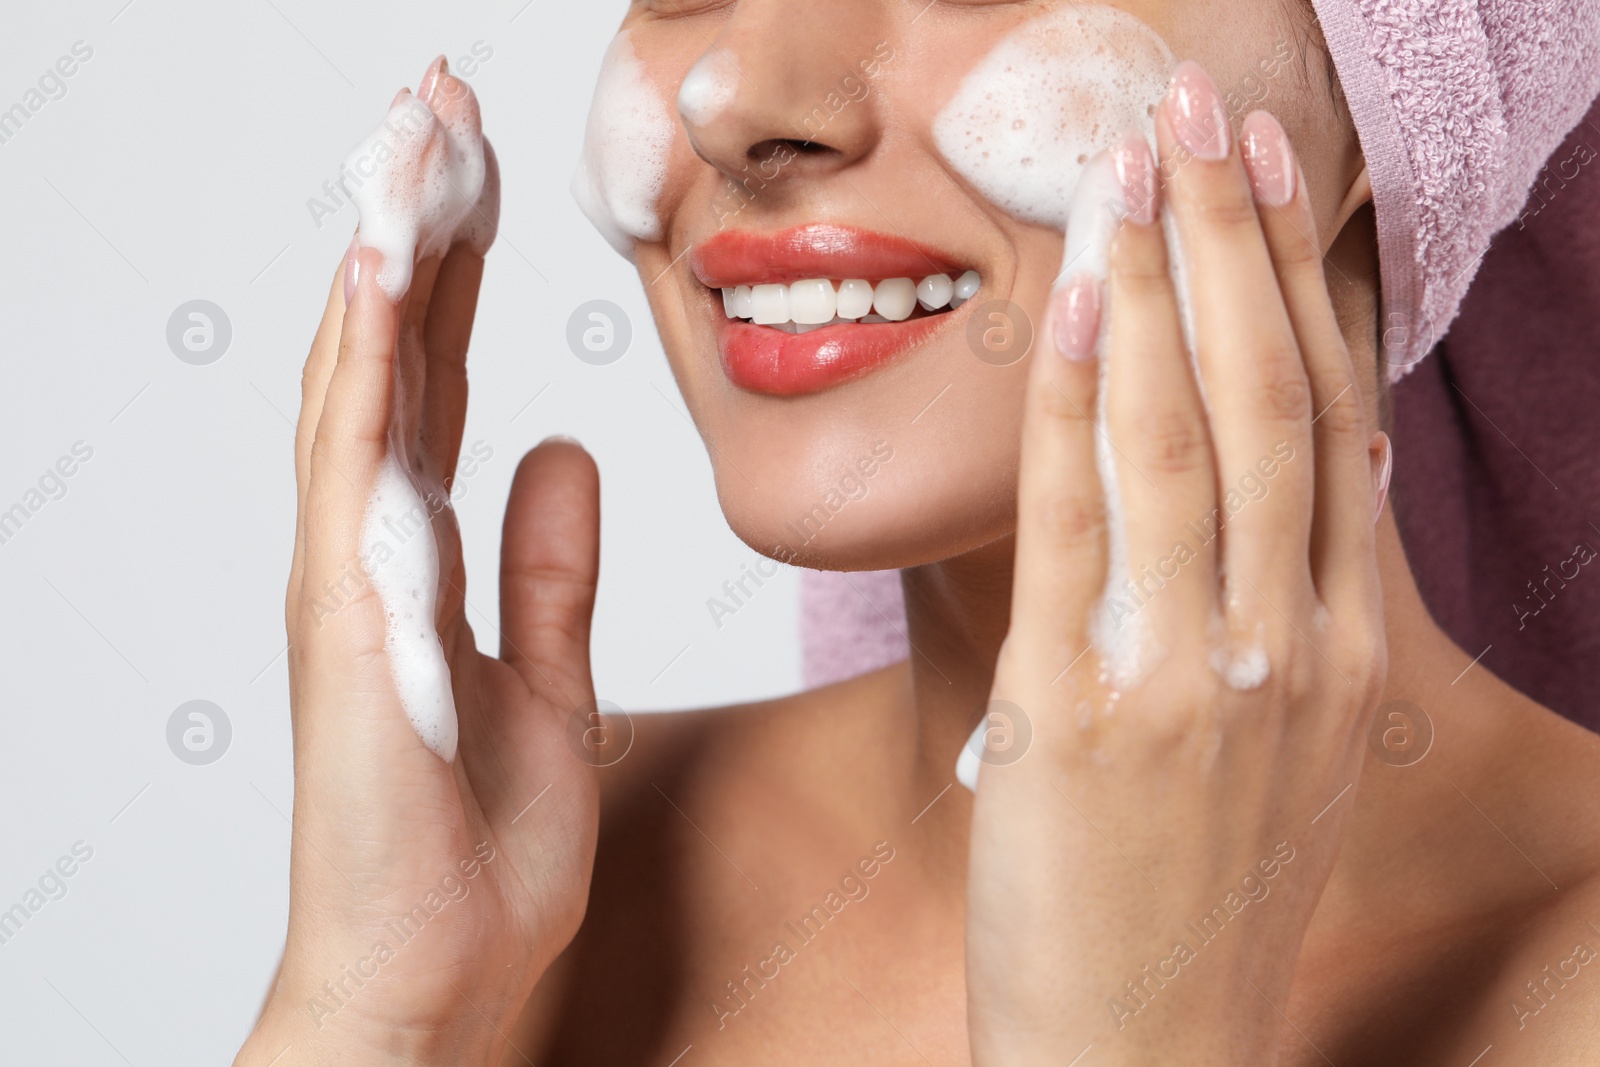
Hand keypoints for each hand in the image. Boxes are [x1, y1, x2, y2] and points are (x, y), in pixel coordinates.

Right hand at [236, 68, 600, 1066]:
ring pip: (360, 379)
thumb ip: (549, 568)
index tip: (486, 179)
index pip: (443, 385)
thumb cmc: (474, 853)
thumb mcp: (551, 683)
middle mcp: (370, 549)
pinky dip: (361, 357)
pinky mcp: (345, 618)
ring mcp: (348, 577)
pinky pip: (348, 461)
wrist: (433, 979)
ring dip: (386, 254)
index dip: (463, 278)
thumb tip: (566, 452)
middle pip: (392, 356)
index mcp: (423, 559)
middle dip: (418, 228)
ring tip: (408, 140)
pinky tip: (378, 267)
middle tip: (438, 109)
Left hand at [965, 63, 1388, 1064]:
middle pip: (1269, 399)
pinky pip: (1077, 527)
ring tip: (1132, 168)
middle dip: (1235, 242)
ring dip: (1157, 286)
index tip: (1272, 185)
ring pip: (1184, 438)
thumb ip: (1283, 617)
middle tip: (1199, 116)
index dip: (1303, 290)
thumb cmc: (1201, 897)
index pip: (1330, 427)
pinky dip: (1071, 406)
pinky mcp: (1083, 715)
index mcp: (1343, 650)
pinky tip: (1061, 310)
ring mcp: (1193, 677)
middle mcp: (1290, 647)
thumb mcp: (1284, 752)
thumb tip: (1266, 489)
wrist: (1149, 1053)